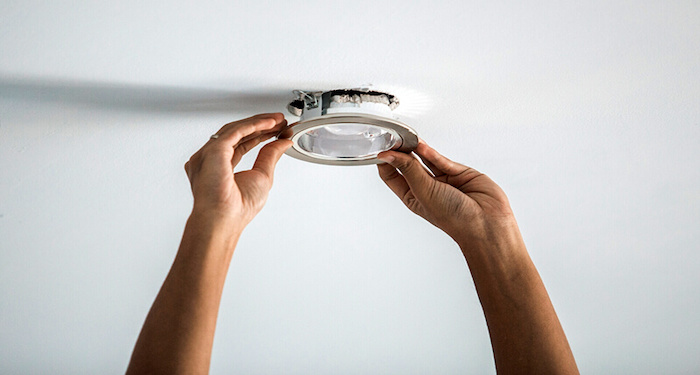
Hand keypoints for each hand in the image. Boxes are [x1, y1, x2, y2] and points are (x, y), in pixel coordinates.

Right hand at [184, 113, 291, 226]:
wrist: (225, 220)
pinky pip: (235, 132)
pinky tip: (269, 123)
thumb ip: (271, 155)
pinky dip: (253, 125)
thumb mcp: (262, 176)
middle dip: (261, 125)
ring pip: (236, 129)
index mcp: (219, 167)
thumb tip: (283, 142)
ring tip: (278, 120)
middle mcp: (211, 159)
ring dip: (258, 122)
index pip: (241, 143)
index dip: (260, 134)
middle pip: (238, 134)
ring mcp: (209, 154)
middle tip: (280, 120)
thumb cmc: (237, 209)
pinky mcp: (213, 150)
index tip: (277, 129)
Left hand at [377, 141, 516, 247]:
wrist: (487, 223)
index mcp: (413, 198)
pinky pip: (442, 160)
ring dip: (416, 148)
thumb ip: (408, 170)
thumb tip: (389, 155)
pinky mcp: (459, 173)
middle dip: (400, 152)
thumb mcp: (424, 192)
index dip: (385, 162)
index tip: (380, 149)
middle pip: (408, 165)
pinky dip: (431, 152)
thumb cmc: (455, 219)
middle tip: (393, 138)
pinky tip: (421, 146)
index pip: (392, 177)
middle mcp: (427, 188)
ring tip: (405, 137)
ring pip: (426, 159)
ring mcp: (443, 180)